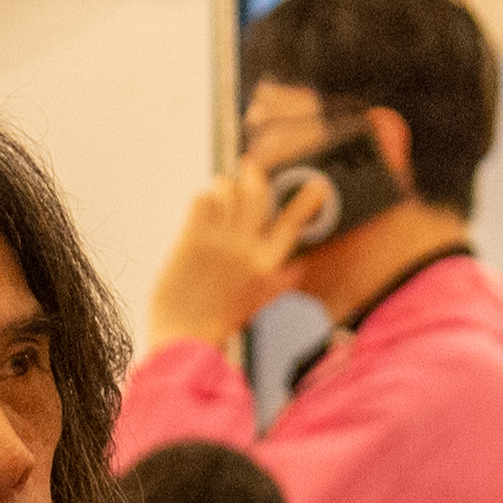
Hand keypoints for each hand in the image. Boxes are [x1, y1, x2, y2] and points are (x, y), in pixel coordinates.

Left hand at [147, 164, 329, 351]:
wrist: (185, 337)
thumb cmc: (219, 323)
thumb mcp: (258, 303)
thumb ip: (280, 283)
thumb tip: (300, 267)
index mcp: (267, 266)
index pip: (292, 226)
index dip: (307, 203)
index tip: (317, 186)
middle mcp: (246, 249)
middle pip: (257, 197)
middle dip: (255, 176)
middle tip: (250, 165)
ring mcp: (219, 242)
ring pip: (228, 193)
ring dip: (225, 186)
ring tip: (221, 187)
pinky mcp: (192, 239)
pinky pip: (201, 201)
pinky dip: (203, 198)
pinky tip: (202, 206)